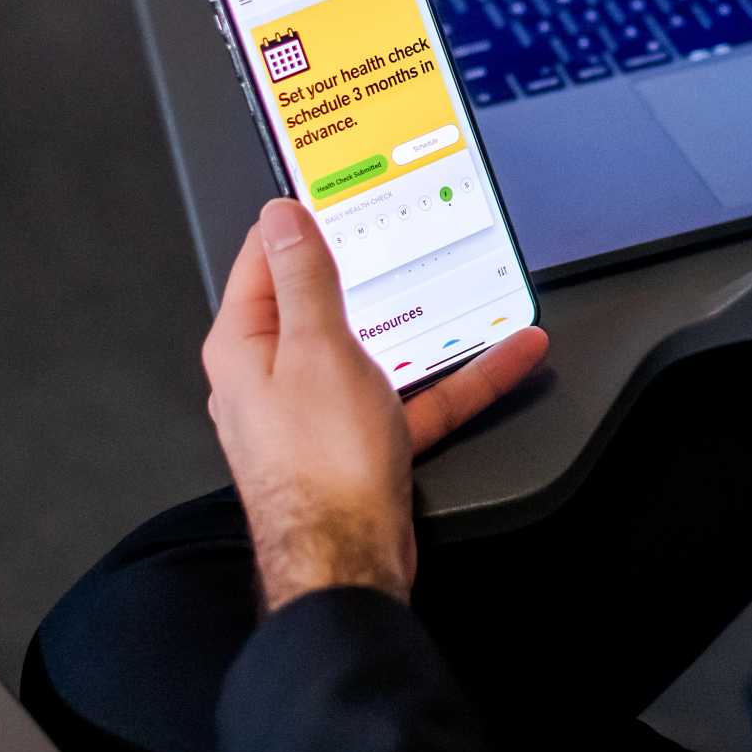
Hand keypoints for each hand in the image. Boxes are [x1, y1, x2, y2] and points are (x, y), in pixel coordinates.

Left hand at [201, 198, 548, 608]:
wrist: (348, 563)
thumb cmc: (321, 466)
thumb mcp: (318, 348)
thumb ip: (305, 277)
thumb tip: (283, 216)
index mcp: (246, 345)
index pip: (264, 258)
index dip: (299, 219)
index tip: (333, 188)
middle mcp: (274, 376)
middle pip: (324, 302)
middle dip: (373, 268)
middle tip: (407, 225)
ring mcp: (321, 411)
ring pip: (381, 348)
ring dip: (430, 322)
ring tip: (476, 288)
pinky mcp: (364, 443)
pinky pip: (415, 396)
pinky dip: (458, 377)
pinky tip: (505, 357)